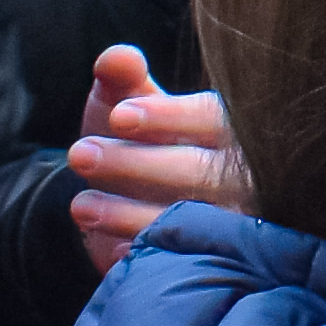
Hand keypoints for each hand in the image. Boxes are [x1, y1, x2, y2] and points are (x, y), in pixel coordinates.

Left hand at [69, 47, 233, 271]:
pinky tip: (115, 251)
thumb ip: (122, 78)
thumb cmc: (142, 144)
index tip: (119, 117)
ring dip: (130, 214)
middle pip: (200, 172)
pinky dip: (149, 257)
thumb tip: (116, 58)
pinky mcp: (215, 266)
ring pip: (191, 222)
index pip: (212, 118)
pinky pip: (186, 266)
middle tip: (79, 155)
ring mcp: (235, 226)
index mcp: (234, 130)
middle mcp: (246, 178)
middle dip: (134, 164)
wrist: (139, 208)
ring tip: (80, 205)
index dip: (166, 117)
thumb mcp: (130, 106)